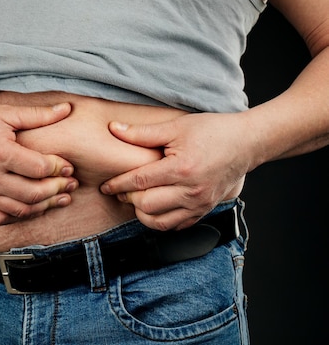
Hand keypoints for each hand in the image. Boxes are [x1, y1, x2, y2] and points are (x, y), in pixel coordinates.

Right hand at [0, 102, 78, 224]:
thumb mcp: (2, 112)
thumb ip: (37, 114)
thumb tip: (67, 109)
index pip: (39, 168)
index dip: (58, 168)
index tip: (67, 165)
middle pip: (34, 192)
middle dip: (58, 189)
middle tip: (72, 184)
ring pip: (21, 210)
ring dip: (46, 206)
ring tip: (61, 199)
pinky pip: (2, 218)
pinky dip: (21, 217)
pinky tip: (34, 208)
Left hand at [100, 113, 251, 230]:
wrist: (247, 143)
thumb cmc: (213, 131)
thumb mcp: (176, 126)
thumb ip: (142, 133)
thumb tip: (113, 129)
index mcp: (182, 168)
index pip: (140, 182)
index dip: (118, 184)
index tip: (105, 186)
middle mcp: (191, 191)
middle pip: (147, 205)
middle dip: (128, 199)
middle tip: (121, 190)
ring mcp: (199, 205)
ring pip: (159, 222)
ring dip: (141, 213)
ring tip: (135, 200)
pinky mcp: (204, 212)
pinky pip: (176, 226)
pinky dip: (160, 221)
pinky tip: (153, 208)